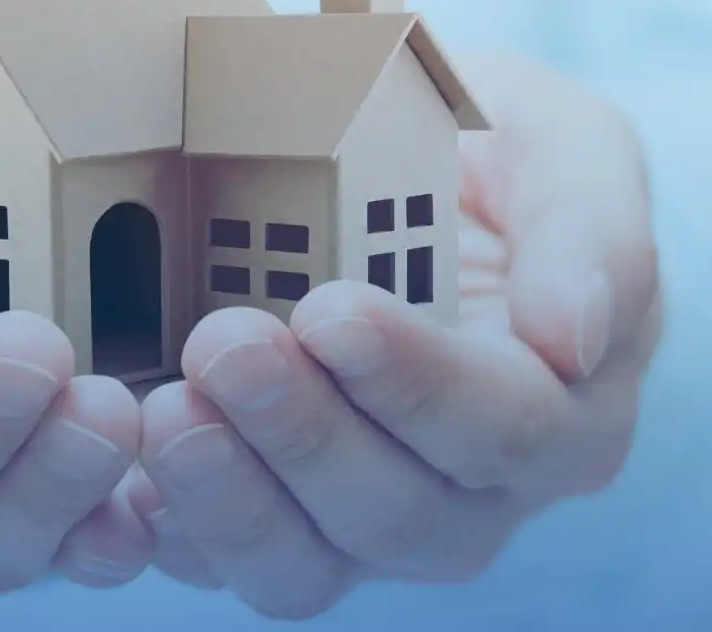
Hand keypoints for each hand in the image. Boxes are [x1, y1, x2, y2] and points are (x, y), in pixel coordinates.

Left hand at [125, 52, 663, 618]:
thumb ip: (591, 228)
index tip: (330, 310)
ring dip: (229, 499)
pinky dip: (168, 527)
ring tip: (164, 411)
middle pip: (398, 513)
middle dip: (304, 435)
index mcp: (564, 414)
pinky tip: (119, 468)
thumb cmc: (495, 158)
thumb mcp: (566, 144)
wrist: (396, 178)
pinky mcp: (272, 522)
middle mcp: (473, 496)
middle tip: (223, 344)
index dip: (415, 380)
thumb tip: (576, 336)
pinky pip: (221, 561)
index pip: (500, 427)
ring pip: (308, 566)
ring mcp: (366, 524)